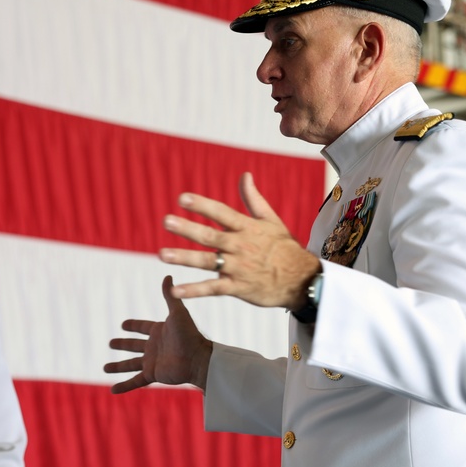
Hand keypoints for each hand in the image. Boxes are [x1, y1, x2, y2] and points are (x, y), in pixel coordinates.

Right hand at [104, 276, 212, 393]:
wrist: (197, 359)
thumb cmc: (189, 334)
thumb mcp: (178, 313)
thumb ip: (170, 296)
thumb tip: (168, 275)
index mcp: (159, 331)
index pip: (143, 327)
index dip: (133, 326)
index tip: (123, 324)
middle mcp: (155, 346)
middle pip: (134, 345)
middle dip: (123, 344)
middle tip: (110, 343)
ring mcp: (153, 361)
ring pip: (131, 364)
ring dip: (118, 366)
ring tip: (105, 367)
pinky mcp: (153, 374)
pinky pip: (135, 381)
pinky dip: (124, 385)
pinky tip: (113, 390)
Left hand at [159, 172, 320, 308]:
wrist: (302, 280)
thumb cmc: (284, 247)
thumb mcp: (271, 220)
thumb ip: (253, 199)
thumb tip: (245, 175)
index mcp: (247, 228)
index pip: (222, 213)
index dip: (203, 205)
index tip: (182, 198)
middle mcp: (240, 246)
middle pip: (210, 236)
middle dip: (188, 229)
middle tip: (166, 221)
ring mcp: (238, 268)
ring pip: (207, 262)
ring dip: (184, 258)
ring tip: (163, 255)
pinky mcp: (237, 288)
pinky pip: (213, 289)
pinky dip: (194, 291)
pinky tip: (175, 291)